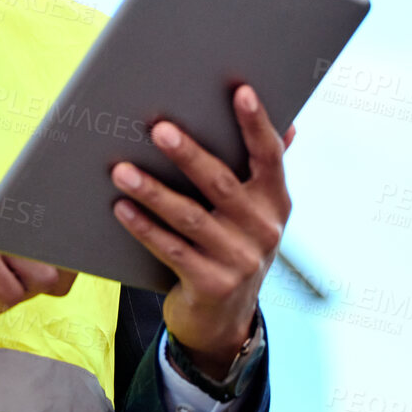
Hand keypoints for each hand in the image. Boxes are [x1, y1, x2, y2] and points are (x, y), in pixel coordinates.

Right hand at [0, 188, 77, 321]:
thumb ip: (27, 242)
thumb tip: (72, 267)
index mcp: (5, 196)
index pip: (62, 219)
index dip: (66, 250)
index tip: (53, 259)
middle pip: (58, 255)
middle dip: (37, 280)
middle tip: (2, 276)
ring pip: (40, 278)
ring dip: (14, 292)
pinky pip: (10, 298)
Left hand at [110, 84, 295, 378]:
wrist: (224, 321)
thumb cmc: (232, 247)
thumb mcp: (255, 213)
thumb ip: (264, 170)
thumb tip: (291, 123)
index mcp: (276, 202)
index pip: (270, 156)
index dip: (256, 123)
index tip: (241, 91)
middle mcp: (264, 230)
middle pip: (221, 184)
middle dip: (189, 154)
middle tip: (159, 128)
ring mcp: (239, 260)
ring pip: (190, 217)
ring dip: (153, 191)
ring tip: (121, 169)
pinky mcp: (211, 285)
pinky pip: (171, 249)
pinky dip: (144, 227)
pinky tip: (121, 207)